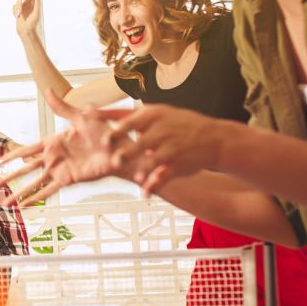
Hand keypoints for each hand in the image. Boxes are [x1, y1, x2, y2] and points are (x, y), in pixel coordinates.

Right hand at [0, 90, 126, 205]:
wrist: (120, 150)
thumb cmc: (104, 132)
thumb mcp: (81, 117)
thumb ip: (62, 107)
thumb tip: (47, 90)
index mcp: (53, 142)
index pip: (27, 150)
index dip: (12, 156)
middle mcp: (53, 158)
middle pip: (25, 169)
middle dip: (9, 178)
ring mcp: (59, 170)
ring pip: (33, 183)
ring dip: (18, 193)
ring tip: (5, 203)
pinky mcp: (67, 180)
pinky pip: (48, 191)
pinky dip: (36, 198)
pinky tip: (25, 206)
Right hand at [12, 0, 41, 38]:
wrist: (25, 31)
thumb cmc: (32, 24)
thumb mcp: (36, 14)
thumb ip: (37, 5)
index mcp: (35, 4)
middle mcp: (29, 5)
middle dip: (22, 0)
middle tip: (22, 2)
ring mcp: (23, 8)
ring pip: (18, 1)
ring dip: (17, 7)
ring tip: (19, 14)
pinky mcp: (17, 11)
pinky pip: (14, 6)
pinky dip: (14, 10)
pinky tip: (16, 15)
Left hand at [98, 104, 224, 194]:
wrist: (214, 138)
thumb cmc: (179, 123)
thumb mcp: (157, 112)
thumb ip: (126, 115)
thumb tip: (92, 112)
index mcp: (152, 116)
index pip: (129, 122)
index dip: (115, 132)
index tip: (103, 141)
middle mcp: (161, 131)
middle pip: (139, 143)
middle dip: (126, 153)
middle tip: (116, 160)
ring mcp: (171, 148)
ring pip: (151, 162)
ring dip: (141, 171)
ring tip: (135, 177)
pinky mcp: (178, 165)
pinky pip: (163, 177)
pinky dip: (153, 186)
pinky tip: (145, 193)